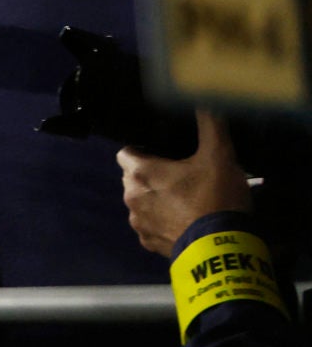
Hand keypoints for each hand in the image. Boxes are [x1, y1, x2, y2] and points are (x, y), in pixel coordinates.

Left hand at [120, 112, 250, 258]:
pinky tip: (185, 221)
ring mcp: (138, 223)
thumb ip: (211, 124)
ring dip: (156, 199)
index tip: (162, 151)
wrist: (221, 248)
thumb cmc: (215, 197)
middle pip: (133, 178)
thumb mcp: (219, 155)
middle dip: (151, 174)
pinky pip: (150, 226)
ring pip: (140, 203)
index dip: (142, 150)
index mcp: (140, 172)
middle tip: (180, 174)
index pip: (125, 152)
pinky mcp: (149, 243)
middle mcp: (130, 196)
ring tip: (185, 199)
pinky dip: (162, 222)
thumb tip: (205, 98)